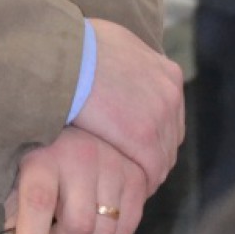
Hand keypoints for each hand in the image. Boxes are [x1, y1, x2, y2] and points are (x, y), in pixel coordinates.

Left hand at [3, 128, 146, 233]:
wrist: (86, 123)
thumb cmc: (46, 158)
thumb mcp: (22, 176)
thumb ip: (18, 214)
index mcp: (44, 157)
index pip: (38, 201)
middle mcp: (81, 158)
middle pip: (78, 225)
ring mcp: (113, 166)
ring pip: (103, 232)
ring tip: (73, 230)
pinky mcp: (136, 178)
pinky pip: (124, 232)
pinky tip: (96, 222)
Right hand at [74, 18, 184, 193]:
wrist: (63, 57)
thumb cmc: (77, 47)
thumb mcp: (116, 43)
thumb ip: (128, 61)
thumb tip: (121, 67)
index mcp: (167, 72)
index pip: (170, 112)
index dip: (153, 131)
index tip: (136, 143)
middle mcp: (171, 94)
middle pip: (169, 136)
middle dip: (152, 152)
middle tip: (132, 167)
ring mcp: (160, 117)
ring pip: (163, 156)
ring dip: (146, 170)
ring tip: (127, 184)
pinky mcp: (144, 138)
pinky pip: (151, 170)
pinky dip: (141, 182)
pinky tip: (125, 190)